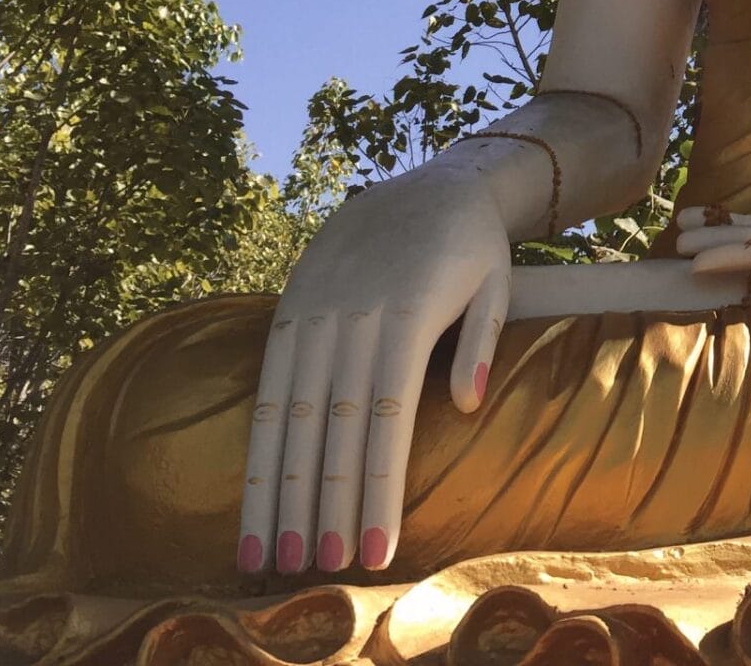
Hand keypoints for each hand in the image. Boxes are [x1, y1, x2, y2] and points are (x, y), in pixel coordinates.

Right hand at [237, 164, 509, 576]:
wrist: (430, 182)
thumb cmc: (473, 245)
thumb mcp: (496, 281)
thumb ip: (480, 342)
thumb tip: (465, 405)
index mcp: (406, 313)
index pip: (386, 418)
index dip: (378, 487)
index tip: (378, 548)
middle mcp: (350, 316)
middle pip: (331, 425)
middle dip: (324, 503)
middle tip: (319, 567)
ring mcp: (312, 312)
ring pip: (288, 412)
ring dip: (278, 487)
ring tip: (271, 553)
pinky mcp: (287, 308)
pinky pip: (267, 384)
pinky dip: (259, 443)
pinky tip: (255, 491)